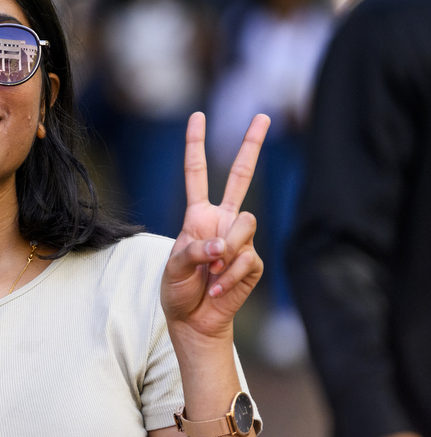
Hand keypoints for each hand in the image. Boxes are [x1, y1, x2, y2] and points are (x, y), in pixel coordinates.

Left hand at [161, 111, 269, 344]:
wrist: (194, 319)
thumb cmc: (178, 290)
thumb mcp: (173, 268)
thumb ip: (193, 251)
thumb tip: (220, 245)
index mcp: (198, 215)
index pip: (197, 174)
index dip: (196, 146)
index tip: (197, 117)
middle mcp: (222, 221)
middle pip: (240, 177)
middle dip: (251, 146)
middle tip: (263, 116)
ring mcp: (240, 240)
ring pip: (246, 223)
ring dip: (226, 249)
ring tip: (211, 270)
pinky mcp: (253, 261)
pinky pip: (247, 258)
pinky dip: (229, 275)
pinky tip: (218, 287)